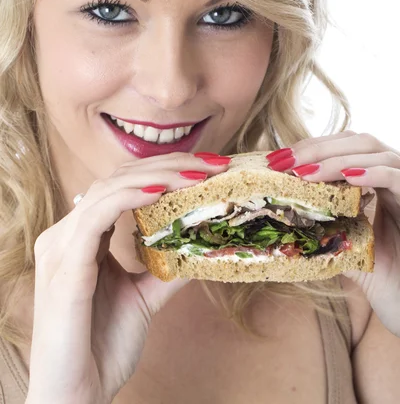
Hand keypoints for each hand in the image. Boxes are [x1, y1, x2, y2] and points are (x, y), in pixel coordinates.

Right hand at [26, 152, 229, 403]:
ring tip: (197, 174)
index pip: (124, 186)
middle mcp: (68, 234)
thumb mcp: (145, 297)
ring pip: (109, 189)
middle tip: (212, 163)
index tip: (207, 168)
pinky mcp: (64, 266)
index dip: (164, 171)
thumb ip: (166, 267)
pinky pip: (97, 217)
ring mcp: (62, 247)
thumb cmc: (102, 347)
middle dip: (168, 165)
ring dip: (157, 176)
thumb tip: (202, 245)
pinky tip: (163, 192)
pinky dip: (131, 197)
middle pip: (118, 178)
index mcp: (83, 237)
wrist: (76, 398)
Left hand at [266, 131, 399, 336]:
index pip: (346, 146)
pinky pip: (397, 177)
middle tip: (284, 162)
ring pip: (377, 152)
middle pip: (359, 141)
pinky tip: (346, 176)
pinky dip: (372, 173)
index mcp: (379, 181)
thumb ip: (323, 227)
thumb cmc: (385, 279)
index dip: (313, 146)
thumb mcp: (346, 246)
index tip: (279, 158)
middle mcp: (396, 177)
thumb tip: (280, 218)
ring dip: (335, 159)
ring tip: (304, 173)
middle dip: (318, 147)